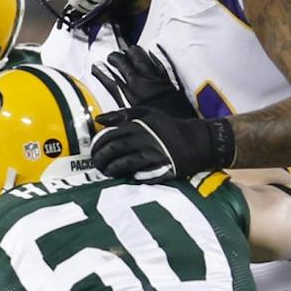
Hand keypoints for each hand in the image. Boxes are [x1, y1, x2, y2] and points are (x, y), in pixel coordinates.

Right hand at [89, 44, 193, 119]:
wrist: (178, 127)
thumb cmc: (153, 126)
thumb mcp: (130, 121)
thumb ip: (116, 113)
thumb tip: (101, 117)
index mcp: (130, 92)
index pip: (111, 75)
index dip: (101, 70)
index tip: (96, 67)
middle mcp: (141, 81)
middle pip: (125, 60)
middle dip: (116, 56)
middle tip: (112, 57)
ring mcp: (155, 77)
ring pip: (141, 56)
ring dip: (133, 53)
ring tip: (128, 52)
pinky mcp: (167, 78)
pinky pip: (159, 61)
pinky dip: (153, 55)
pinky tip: (150, 51)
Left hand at [89, 108, 234, 181]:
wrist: (196, 141)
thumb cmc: (168, 128)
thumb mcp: (147, 113)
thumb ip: (122, 115)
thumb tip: (98, 119)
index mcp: (139, 124)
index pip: (110, 135)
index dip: (97, 145)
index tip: (93, 151)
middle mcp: (144, 138)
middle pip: (113, 149)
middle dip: (100, 158)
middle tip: (97, 163)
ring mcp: (152, 153)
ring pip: (123, 163)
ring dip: (111, 169)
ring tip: (106, 171)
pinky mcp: (159, 167)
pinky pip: (138, 173)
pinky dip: (127, 176)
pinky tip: (122, 177)